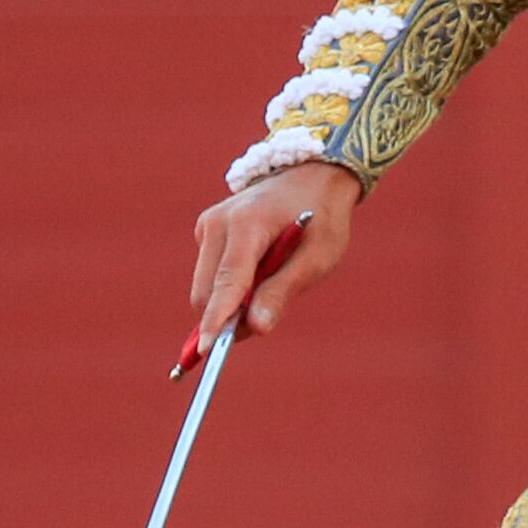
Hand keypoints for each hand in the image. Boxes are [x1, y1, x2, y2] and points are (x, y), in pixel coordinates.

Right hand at [188, 162, 360, 342]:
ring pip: (206, 285)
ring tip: (271, 283)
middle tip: (265, 319)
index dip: (218, 319)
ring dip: (230, 302)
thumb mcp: (317, 259)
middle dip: (227, 316)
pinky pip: (211, 274)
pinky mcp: (206, 230)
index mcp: (248, 225)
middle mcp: (219, 223)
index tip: (208, 350)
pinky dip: (229, 286)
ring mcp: (208, 225)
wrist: (311, 178)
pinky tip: (260, 270)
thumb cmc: (321, 219)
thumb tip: (256, 327)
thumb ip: (283, 291)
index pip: (227, 282)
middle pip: (208, 290)